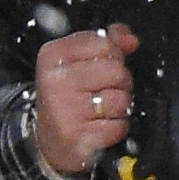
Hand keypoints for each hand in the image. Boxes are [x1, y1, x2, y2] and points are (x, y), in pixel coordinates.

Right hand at [33, 26, 137, 178]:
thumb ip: (107, 44)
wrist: (48, 141)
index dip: (112, 56)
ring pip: (121, 99)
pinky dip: (116, 128)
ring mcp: (66, 109)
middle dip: (120, 82)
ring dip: (119, 107)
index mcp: (52, 56)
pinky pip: (119, 126)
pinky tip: (99, 126)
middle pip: (116, 70)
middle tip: (103, 91)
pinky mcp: (79, 136)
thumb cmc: (67, 97)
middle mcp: (55, 81)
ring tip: (101, 110)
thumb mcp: (78, 62)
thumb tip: (130, 39)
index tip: (99, 68)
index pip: (104, 43)